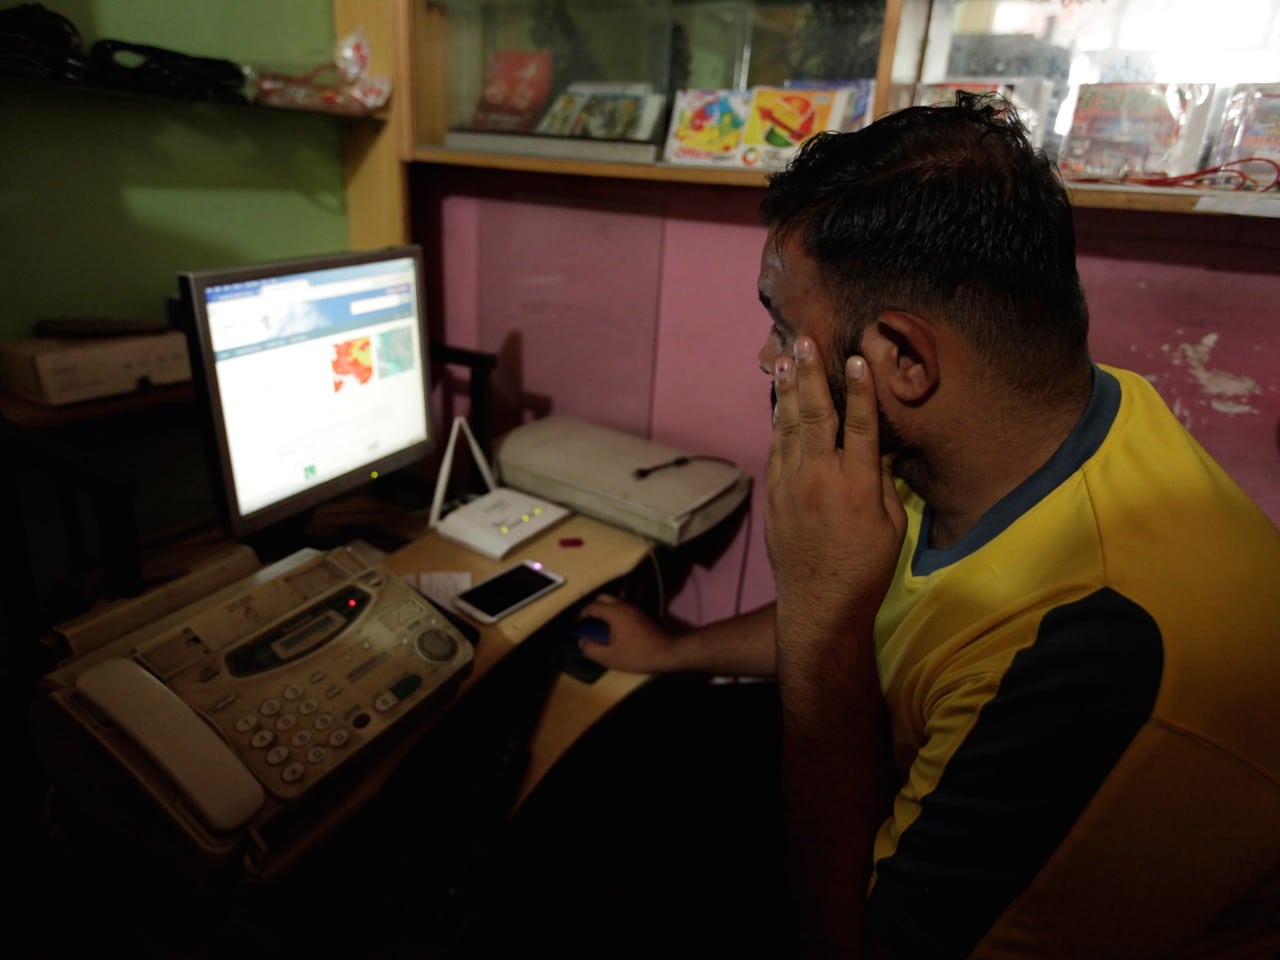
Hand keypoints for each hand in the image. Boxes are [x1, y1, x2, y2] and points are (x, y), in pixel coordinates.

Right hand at [574, 594, 677, 673]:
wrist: (667, 652)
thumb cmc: (637, 655)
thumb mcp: (610, 657)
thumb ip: (591, 649)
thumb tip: (582, 641)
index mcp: (614, 613)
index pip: (592, 606)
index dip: (581, 614)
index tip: (577, 622)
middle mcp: (624, 605)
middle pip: (604, 597)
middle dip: (593, 606)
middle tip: (587, 620)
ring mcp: (635, 608)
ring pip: (615, 600)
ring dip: (605, 608)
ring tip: (600, 623)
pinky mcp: (643, 614)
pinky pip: (624, 606)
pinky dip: (615, 611)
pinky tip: (615, 627)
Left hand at [765, 336, 906, 645]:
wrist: (819, 604)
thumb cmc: (866, 569)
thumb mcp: (892, 526)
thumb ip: (884, 482)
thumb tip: (881, 449)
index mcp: (859, 484)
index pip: (862, 425)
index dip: (861, 389)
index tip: (856, 357)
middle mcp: (821, 477)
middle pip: (817, 414)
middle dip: (812, 374)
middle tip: (805, 340)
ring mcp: (792, 484)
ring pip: (789, 426)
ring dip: (788, 390)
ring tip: (786, 359)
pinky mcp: (774, 494)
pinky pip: (776, 448)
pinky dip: (777, 422)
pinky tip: (779, 402)